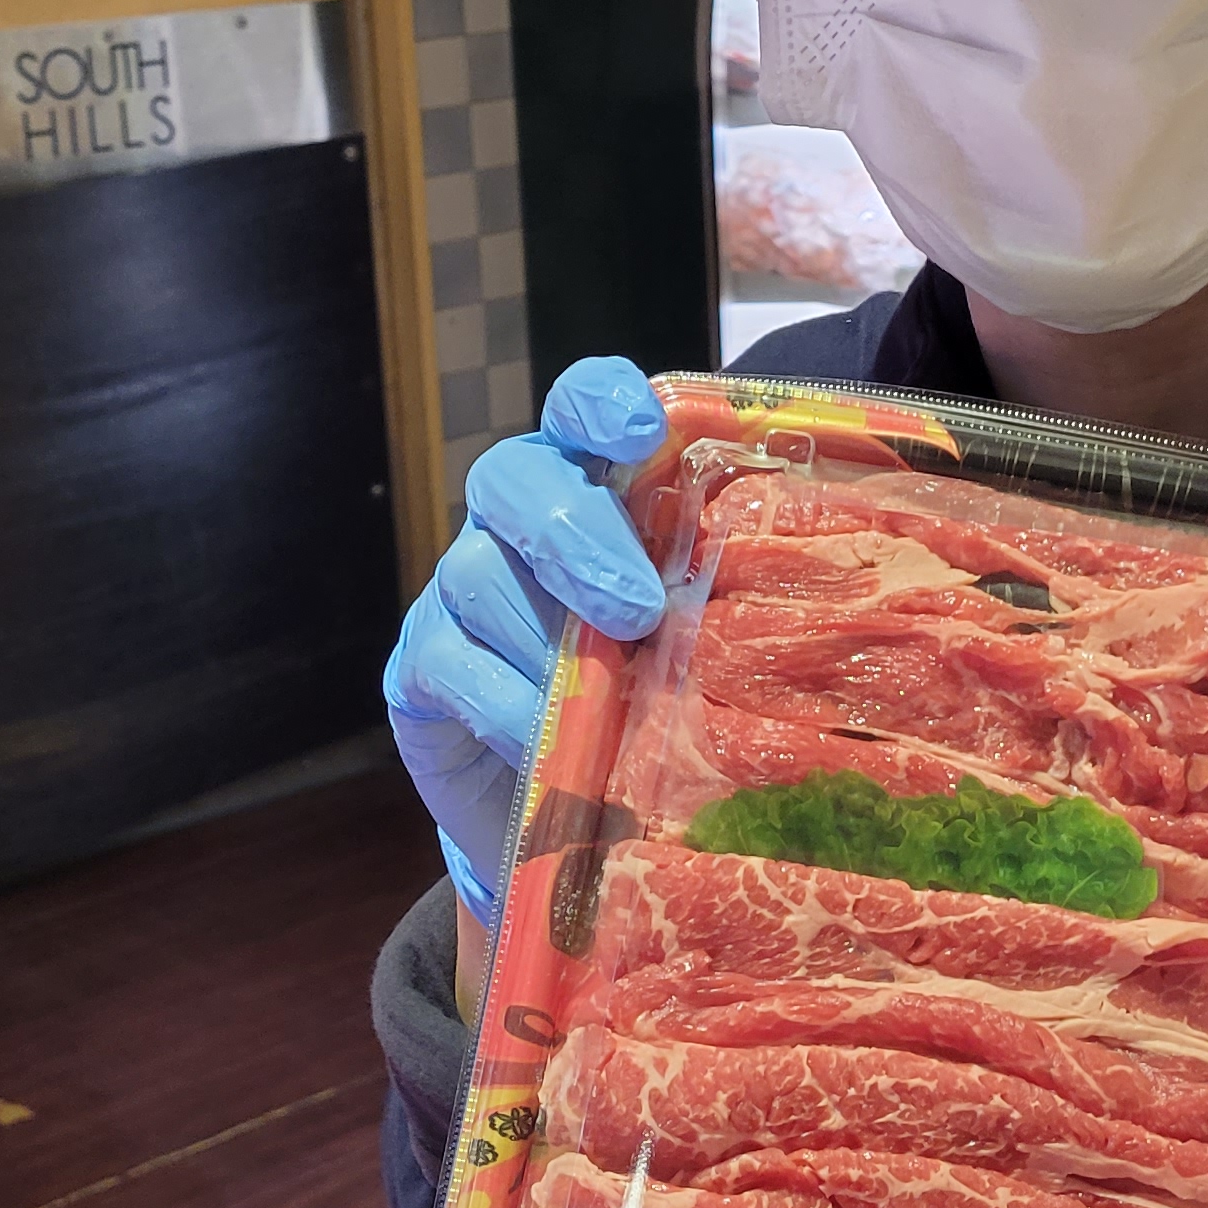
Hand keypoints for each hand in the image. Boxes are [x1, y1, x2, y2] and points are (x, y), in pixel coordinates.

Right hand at [382, 357, 673, 919]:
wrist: (576, 803)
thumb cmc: (656, 695)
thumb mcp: (699, 642)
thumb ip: (719, 604)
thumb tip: (786, 611)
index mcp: (593, 483)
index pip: (581, 408)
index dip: (601, 404)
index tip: (641, 433)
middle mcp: (515, 518)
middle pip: (515, 479)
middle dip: (575, 537)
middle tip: (637, 611)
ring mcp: (460, 588)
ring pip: (476, 572)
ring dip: (544, 635)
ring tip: (606, 693)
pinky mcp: (421, 666)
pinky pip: (449, 663)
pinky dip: (504, 703)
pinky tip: (548, 740)